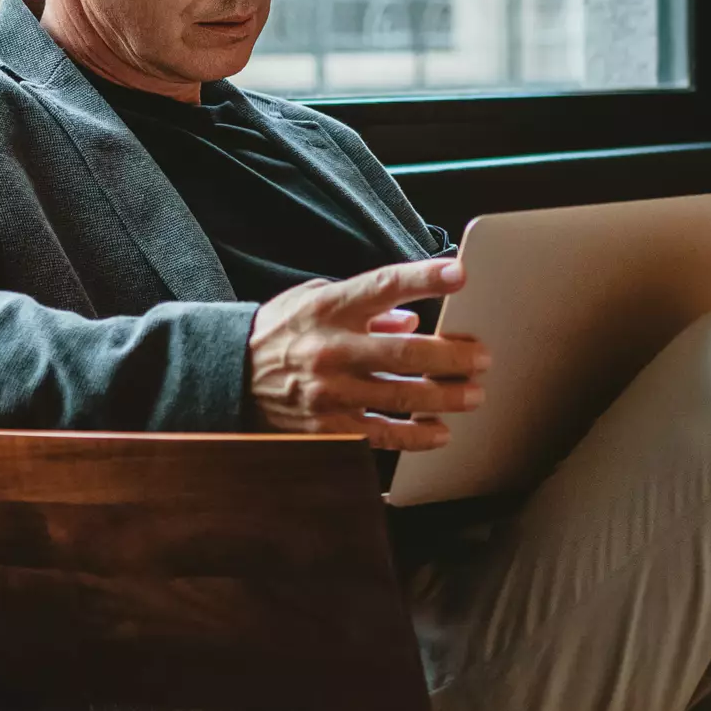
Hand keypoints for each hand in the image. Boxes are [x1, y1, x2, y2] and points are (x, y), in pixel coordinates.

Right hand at [245, 258, 488, 450]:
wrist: (229, 376)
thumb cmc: (281, 333)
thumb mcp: (314, 300)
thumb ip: (366, 306)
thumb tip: (413, 318)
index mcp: (330, 307)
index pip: (384, 286)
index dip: (423, 279)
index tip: (459, 275)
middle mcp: (331, 348)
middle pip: (405, 351)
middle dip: (452, 356)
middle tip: (481, 358)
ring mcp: (330, 392)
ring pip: (400, 396)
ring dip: (444, 397)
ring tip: (473, 395)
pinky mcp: (327, 427)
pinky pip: (381, 434)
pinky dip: (414, 436)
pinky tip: (439, 432)